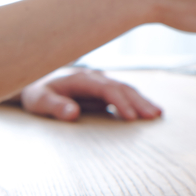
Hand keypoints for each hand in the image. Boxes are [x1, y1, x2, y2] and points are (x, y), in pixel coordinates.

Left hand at [19, 68, 162, 120]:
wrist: (36, 86)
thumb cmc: (37, 94)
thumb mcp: (39, 101)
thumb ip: (54, 107)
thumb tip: (73, 113)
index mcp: (82, 78)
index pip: (107, 89)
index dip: (121, 102)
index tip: (132, 117)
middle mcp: (95, 78)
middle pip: (122, 87)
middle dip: (139, 101)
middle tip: (155, 116)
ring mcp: (101, 84)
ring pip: (126, 90)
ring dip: (142, 101)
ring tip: (158, 114)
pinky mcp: (103, 92)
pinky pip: (123, 95)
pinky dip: (137, 102)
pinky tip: (148, 111)